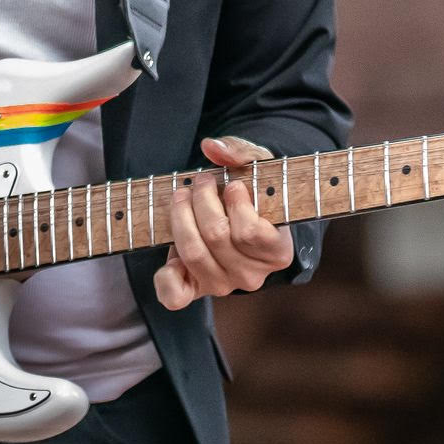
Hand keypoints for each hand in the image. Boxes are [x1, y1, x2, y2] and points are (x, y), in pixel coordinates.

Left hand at [154, 136, 295, 310]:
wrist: (240, 218)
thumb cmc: (253, 192)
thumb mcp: (257, 167)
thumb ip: (240, 153)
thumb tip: (212, 148)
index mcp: (277, 253)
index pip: (251, 232)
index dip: (236, 203)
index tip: (233, 186)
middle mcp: (252, 276)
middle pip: (217, 237)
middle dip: (202, 201)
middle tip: (200, 182)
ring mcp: (223, 285)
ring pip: (194, 254)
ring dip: (181, 218)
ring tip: (183, 197)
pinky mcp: (196, 291)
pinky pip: (174, 295)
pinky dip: (166, 274)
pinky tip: (171, 251)